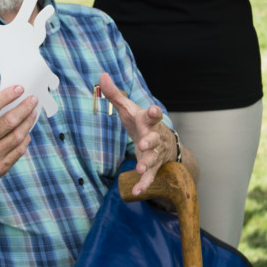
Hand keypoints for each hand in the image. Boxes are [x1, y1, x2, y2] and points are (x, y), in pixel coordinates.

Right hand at [0, 85, 38, 188]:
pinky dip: (25, 139)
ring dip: (28, 122)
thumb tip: (14, 101)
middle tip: (33, 100)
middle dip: (24, 108)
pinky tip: (27, 132)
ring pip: (17, 136)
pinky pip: (19, 151)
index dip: (6, 96)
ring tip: (33, 113)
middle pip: (8, 121)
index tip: (19, 88)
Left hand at [97, 71, 171, 195]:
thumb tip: (101, 75)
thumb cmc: (142, 124)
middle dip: (150, 141)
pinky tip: (135, 192)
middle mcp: (156, 137)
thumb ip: (115, 95)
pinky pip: (150, 178)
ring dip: (146, 163)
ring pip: (153, 159)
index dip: (153, 112)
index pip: (154, 115)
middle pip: (155, 138)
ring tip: (138, 169)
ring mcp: (156, 154)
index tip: (152, 110)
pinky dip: (143, 185)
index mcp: (150, 121)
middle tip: (144, 144)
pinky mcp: (154, 168)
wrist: (165, 144)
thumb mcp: (128, 109)